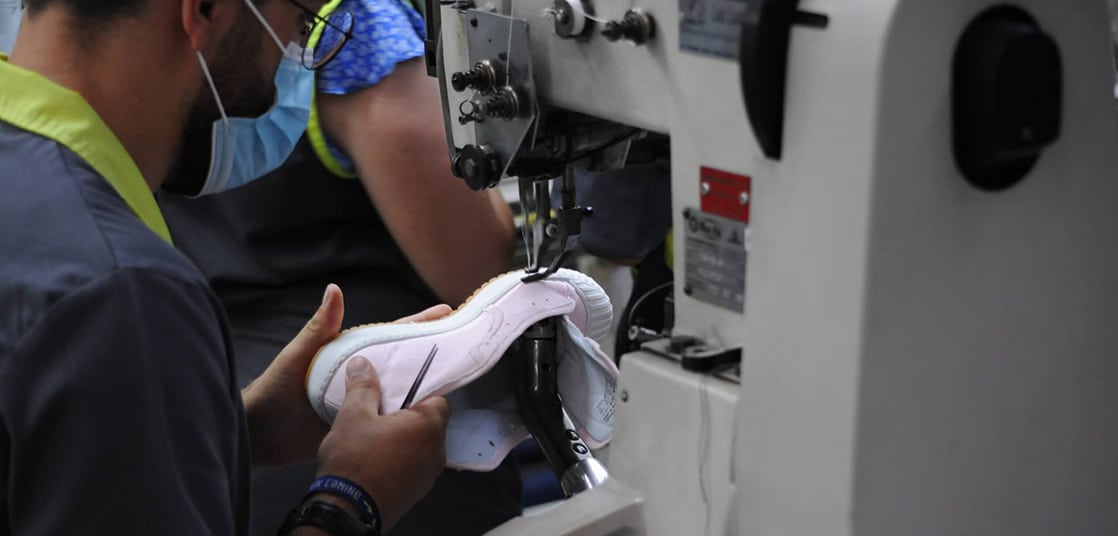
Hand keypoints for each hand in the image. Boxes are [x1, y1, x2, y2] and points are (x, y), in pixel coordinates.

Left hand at [242, 284, 451, 465]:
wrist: (261, 435)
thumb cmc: (275, 390)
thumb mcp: (299, 356)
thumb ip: (319, 327)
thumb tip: (334, 289)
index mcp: (351, 354)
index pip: (391, 333)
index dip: (418, 323)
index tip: (446, 311)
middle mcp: (363, 375)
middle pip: (404, 360)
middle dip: (432, 350)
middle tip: (464, 342)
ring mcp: (365, 401)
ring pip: (402, 390)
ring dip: (426, 385)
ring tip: (458, 378)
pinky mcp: (363, 426)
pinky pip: (392, 420)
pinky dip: (411, 417)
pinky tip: (431, 417)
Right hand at [316, 356, 449, 529]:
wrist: (345, 512)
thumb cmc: (352, 463)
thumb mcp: (352, 415)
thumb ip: (362, 387)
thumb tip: (362, 365)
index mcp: (428, 427)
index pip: (438, 399)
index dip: (419, 392)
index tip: (399, 392)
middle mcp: (436, 452)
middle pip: (431, 423)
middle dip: (409, 416)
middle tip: (383, 413)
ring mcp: (428, 475)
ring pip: (422, 446)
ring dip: (405, 440)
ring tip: (376, 437)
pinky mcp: (416, 492)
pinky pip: (414, 467)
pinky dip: (401, 460)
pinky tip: (376, 459)